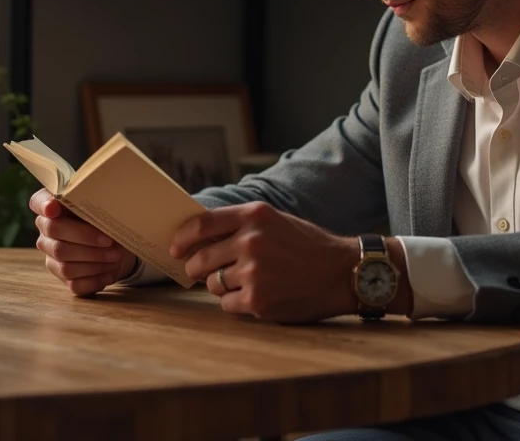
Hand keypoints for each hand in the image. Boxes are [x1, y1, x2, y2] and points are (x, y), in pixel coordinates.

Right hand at [30, 189, 137, 295]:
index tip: (53, 207)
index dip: (43, 204)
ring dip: (94, 261)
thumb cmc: (107, 220)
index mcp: (55, 206)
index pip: (37, 201)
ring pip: (64, 262)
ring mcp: (52, 256)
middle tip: (110, 242)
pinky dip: (94, 280)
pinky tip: (108, 275)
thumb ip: (99, 203)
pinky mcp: (63, 277)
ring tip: (115, 258)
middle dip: (85, 237)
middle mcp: (47, 231)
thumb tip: (108, 210)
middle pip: (54, 231)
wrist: (117, 246)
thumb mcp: (105, 207)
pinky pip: (74, 284)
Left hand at [172, 202, 357, 323]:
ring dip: (221, 286)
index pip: (201, 224)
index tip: (175, 248)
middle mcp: (251, 241)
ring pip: (213, 284)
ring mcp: (254, 272)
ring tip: (246, 282)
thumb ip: (241, 226)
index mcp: (255, 215)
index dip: (182, 238)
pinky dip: (236, 303)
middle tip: (199, 273)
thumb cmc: (308, 246)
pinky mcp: (258, 300)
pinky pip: (227, 304)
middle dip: (196, 268)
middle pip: (200, 259)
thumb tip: (199, 239)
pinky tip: (257, 296)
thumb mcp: (276, 221)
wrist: (343, 272)